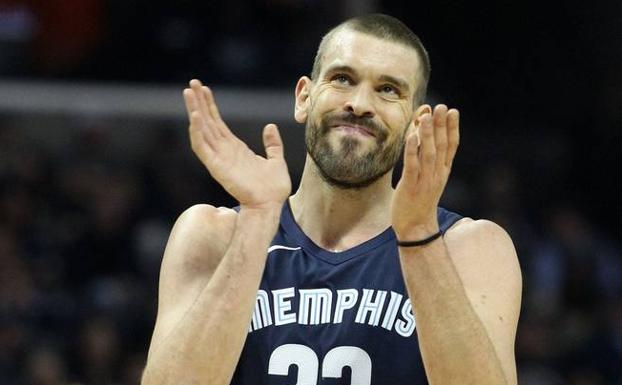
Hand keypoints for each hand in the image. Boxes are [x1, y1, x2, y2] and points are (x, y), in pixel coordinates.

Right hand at [183, 79, 290, 209]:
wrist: (271, 205)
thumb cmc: (273, 188)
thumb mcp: (276, 159)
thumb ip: (273, 144)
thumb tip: (269, 126)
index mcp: (235, 149)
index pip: (218, 123)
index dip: (210, 106)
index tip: (204, 89)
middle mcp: (224, 151)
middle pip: (207, 122)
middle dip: (199, 103)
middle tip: (191, 84)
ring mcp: (218, 159)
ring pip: (201, 131)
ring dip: (194, 112)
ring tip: (188, 93)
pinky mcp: (216, 167)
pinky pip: (202, 147)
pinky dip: (197, 132)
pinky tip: (195, 116)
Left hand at [391, 104, 459, 239]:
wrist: (416, 228)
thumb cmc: (419, 202)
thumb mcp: (428, 179)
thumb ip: (427, 161)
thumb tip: (423, 140)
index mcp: (442, 172)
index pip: (451, 147)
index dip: (452, 128)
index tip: (453, 111)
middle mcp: (437, 174)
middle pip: (441, 146)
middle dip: (442, 125)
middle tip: (442, 107)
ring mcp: (425, 180)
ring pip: (428, 153)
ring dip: (427, 134)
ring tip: (427, 116)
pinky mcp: (411, 186)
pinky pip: (412, 165)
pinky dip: (412, 150)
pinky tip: (411, 136)